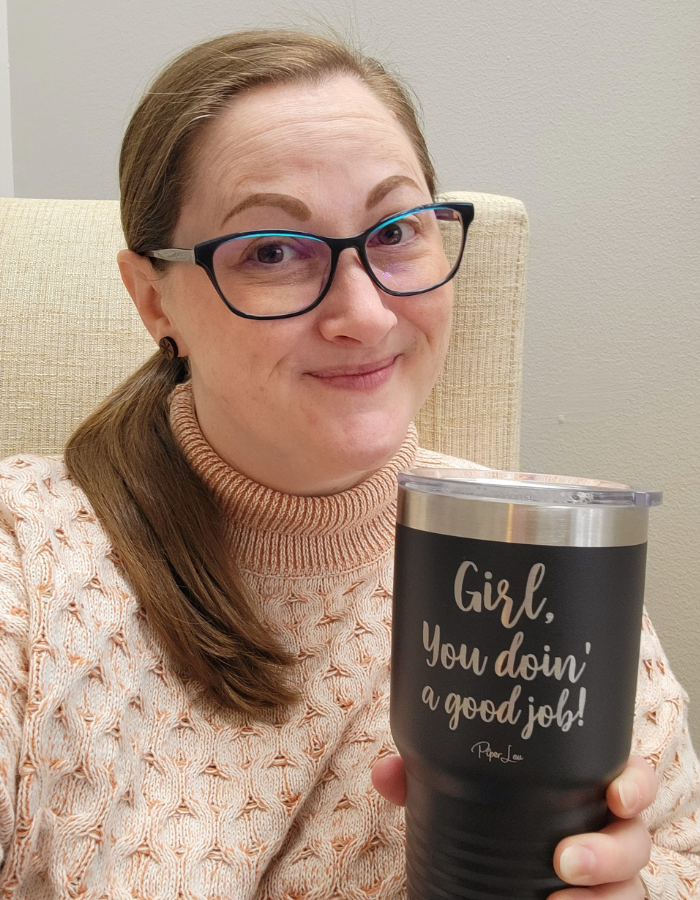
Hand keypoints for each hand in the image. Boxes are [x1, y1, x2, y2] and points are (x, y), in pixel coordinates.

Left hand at [371, 754, 657, 898]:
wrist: (486, 884)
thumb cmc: (488, 827)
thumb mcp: (457, 803)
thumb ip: (422, 782)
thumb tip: (385, 773)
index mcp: (582, 791)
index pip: (628, 778)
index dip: (634, 783)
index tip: (615, 793)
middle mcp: (606, 834)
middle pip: (636, 838)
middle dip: (610, 850)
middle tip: (565, 859)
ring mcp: (608, 881)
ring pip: (632, 887)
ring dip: (603, 897)